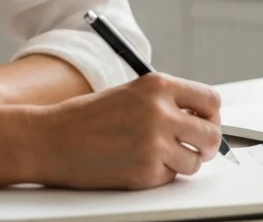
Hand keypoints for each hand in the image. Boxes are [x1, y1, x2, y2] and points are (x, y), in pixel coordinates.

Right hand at [29, 72, 223, 190]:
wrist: (51, 139)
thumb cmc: (87, 117)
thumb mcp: (131, 94)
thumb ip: (165, 102)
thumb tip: (201, 120)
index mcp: (158, 85)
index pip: (211, 100)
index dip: (211, 115)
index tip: (205, 122)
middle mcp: (160, 112)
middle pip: (211, 134)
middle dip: (206, 144)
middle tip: (195, 147)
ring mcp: (154, 144)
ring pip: (194, 161)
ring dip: (182, 162)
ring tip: (158, 155)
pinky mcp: (145, 172)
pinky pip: (170, 177)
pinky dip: (159, 174)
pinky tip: (136, 163)